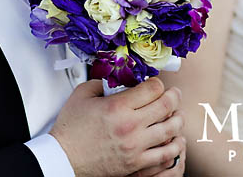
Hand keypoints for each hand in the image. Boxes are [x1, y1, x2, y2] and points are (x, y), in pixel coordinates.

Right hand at [50, 78, 183, 176]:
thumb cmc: (71, 130)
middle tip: (175, 95)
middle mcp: (130, 126)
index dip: (158, 83)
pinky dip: (174, 146)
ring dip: (178, 120)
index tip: (156, 84)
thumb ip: (101, 82)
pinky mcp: (136, 163)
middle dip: (174, 97)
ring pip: (171, 130)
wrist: (64, 159)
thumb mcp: (82, 95)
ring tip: (178, 116)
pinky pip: (165, 155)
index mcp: (117, 107)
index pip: (152, 89)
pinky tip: (175, 140)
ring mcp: (135, 147)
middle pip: (166, 106)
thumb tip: (116, 79)